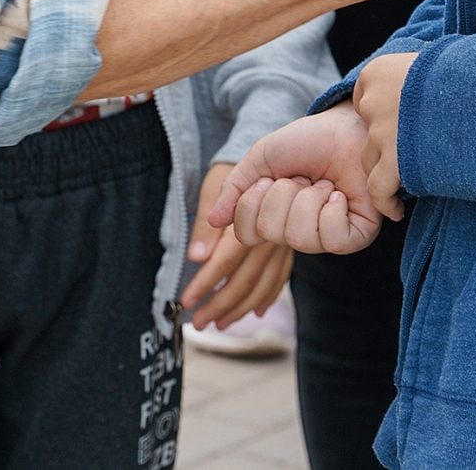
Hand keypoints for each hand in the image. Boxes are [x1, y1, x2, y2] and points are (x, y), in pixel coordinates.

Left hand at [181, 162, 294, 327]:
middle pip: (244, 281)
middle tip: (199, 323)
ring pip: (263, 285)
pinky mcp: (288, 247)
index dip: (205, 284)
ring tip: (221, 324)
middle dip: (220, 305)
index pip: (225, 263)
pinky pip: (280, 278)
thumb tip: (196, 258)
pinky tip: (256, 311)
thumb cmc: (232, 169)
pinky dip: (268, 297)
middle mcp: (270, 238)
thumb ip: (205, 226)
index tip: (186, 301)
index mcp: (249, 223)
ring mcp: (282, 245)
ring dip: (240, 308)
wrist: (268, 152)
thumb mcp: (213, 187)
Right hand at [208, 105, 383, 253]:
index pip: (247, 234)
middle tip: (301, 177)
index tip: (269, 177)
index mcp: (273, 218)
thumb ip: (236, 188)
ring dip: (308, 198)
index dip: (251, 203)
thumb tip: (214, 221)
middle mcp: (296, 232)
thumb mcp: (261, 160)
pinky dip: (332, 208)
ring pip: (299, 237)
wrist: (347, 126)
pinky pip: (332, 238)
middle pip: (271, 232)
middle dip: (283, 193)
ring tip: (323, 182)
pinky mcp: (355, 237)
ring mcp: (325, 238)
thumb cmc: (307, 142)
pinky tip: (338, 194)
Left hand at [351, 53, 415, 219]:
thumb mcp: (430, 61)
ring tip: (411, 178)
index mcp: (377, 73)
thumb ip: (413, 74)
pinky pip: (379, 189)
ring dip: (389, 171)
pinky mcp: (394, 161)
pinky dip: (386, 202)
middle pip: (368, 132)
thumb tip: (420, 78)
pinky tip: (397, 210)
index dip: (386, 115)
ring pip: (371, 161)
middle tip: (413, 151)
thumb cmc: (465, 72)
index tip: (405, 123)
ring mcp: (381, 133)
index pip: (367, 100)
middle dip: (388, 144)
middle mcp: (373, 102)